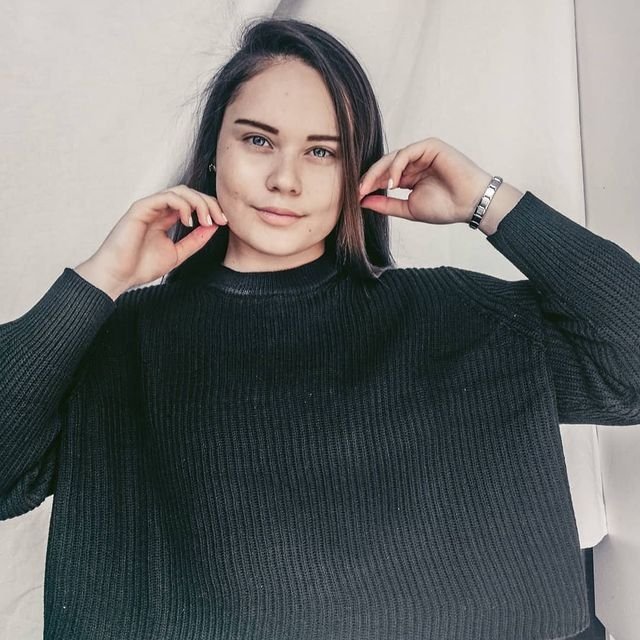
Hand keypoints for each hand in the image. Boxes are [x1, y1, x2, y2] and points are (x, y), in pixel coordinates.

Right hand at [74, 185, 227, 298]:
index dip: (211, 208)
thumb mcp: (177, 253)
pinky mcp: (140, 208)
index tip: (224, 222)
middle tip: (221, 218)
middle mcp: (158, 210)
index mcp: (166, 218)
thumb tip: (213, 227)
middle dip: (209, 203)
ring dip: (199, 203)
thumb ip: (195, 241)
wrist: (118, 276)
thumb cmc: (141, 267)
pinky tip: (189, 221)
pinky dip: (182, 205)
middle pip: (190, 193)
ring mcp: (149, 207)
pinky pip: (166, 197)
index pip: (192, 203)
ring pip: (180, 191)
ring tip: (206, 220)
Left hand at [358, 137, 492, 224]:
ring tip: (369, 188)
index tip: (355, 198)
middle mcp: (414, 162)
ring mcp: (422, 153)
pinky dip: (396, 167)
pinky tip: (392, 182)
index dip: (369, 185)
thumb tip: (363, 201)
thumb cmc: (445, 207)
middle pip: (384, 165)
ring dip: (378, 173)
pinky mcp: (430, 146)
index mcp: (409, 176)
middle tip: (357, 191)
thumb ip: (386, 204)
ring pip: (392, 157)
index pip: (383, 176)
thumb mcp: (408, 208)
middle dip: (369, 178)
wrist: (470, 204)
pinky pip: (406, 153)